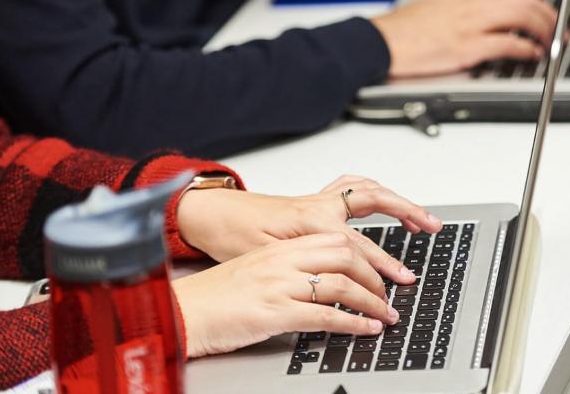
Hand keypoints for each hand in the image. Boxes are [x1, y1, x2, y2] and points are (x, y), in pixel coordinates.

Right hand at [172, 233, 398, 357]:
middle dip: (374, 276)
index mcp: (280, 249)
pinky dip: (352, 323)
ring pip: (341, 285)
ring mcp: (279, 285)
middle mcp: (282, 261)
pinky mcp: (274, 313)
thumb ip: (290, 268)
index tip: (380, 272)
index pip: (336, 241)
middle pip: (345, 256)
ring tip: (384, 315)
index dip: (366, 256)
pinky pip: (324, 316)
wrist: (182, 312)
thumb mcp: (257, 270)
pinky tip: (365, 330)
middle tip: (387, 294)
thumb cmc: (216, 296)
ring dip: (371, 302)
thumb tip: (326, 280)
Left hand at [177, 175, 441, 282]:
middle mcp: (321, 203)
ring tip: (417, 214)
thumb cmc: (230, 235)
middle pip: (377, 201)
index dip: (385, 268)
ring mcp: (318, 198)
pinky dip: (372, 190)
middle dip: (409, 213)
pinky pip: (351, 187)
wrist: (210, 212)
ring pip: (367, 188)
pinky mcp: (312, 200)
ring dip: (395, 198)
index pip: (361, 246)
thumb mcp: (266, 258)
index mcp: (313, 218)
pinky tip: (382, 200)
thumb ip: (304, 266)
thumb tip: (333, 284)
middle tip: (432, 227)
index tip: (402, 283)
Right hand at [371, 0, 556, 77]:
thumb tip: (486, 14)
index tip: (548, 16)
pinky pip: (507, 44)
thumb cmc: (401, 31)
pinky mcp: (465, 48)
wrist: (377, 43)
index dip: (537, 4)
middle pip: (524, 2)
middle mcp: (470, 5)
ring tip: (552, 44)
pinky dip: (526, 49)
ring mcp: (469, 25)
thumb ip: (462, 9)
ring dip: (544, 31)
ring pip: (522, 18)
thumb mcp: (436, 9)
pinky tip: (533, 55)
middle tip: (559, 32)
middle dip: (549, 16)